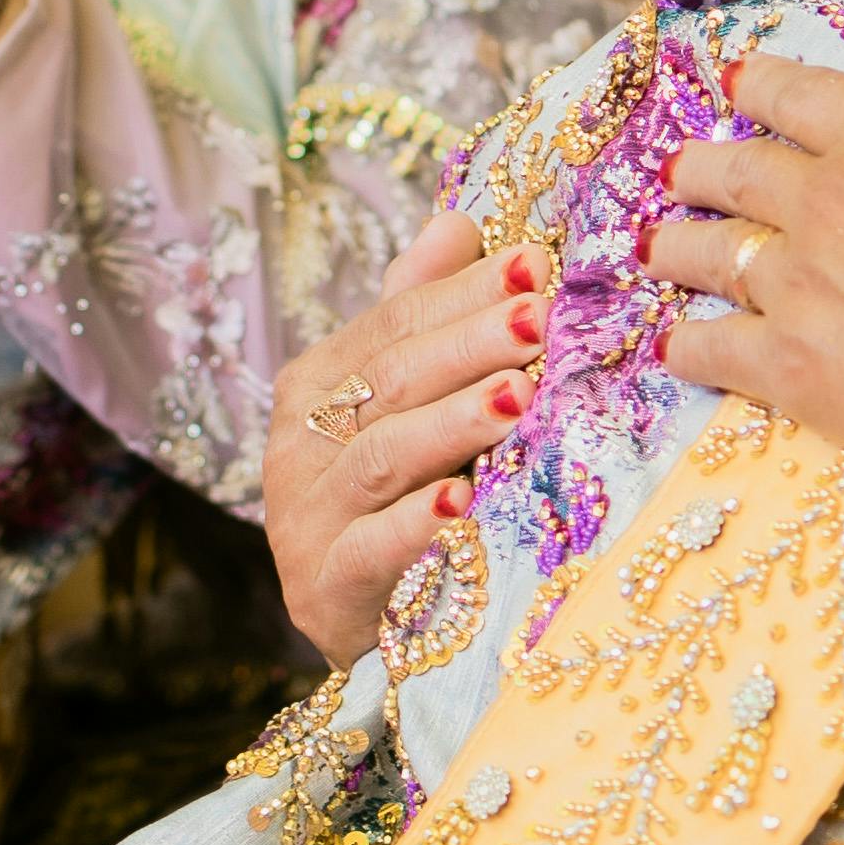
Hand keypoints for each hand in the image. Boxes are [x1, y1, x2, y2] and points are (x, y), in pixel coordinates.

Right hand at [265, 208, 547, 665]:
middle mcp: (300, 444)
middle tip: (543, 318)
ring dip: (455, 422)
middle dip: (472, 344)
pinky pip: (373, 548)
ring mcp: (305, 518)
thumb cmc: (400, 495)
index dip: (466, 291)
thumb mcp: (405, 400)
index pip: (395, 321)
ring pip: (384, 456)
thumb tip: (459, 221)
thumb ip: (420, 312)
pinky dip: (419, 525)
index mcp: (318, 384)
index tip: (538, 263)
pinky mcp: (323, 587)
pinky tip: (465, 503)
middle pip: (392, 379)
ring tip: (520, 394)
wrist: (370, 624)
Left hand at [652, 0, 843, 518]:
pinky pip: (714, 350)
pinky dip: (686, 344)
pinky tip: (671, 344)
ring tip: (652, 244)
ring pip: (711, 255)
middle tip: (676, 168)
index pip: (800, 94)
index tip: (737, 80)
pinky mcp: (791, 370)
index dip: (763, 83)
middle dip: (703, 165)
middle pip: (739, 172)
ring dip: (676, 245)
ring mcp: (797, 287)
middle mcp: (823, 202)